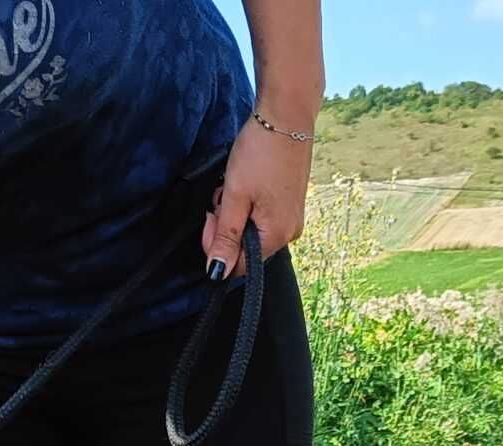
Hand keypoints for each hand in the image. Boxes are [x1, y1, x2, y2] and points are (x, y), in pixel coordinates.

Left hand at [202, 115, 311, 278]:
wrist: (287, 115)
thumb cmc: (261, 152)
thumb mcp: (235, 196)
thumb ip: (225, 237)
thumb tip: (218, 272)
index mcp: (276, 235)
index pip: (239, 266)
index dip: (217, 248)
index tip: (210, 216)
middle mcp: (289, 232)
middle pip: (246, 248)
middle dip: (226, 227)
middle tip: (222, 197)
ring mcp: (292, 218)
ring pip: (251, 230)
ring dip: (236, 213)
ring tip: (235, 186)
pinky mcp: (290, 204)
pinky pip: (262, 217)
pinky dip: (248, 205)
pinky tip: (246, 184)